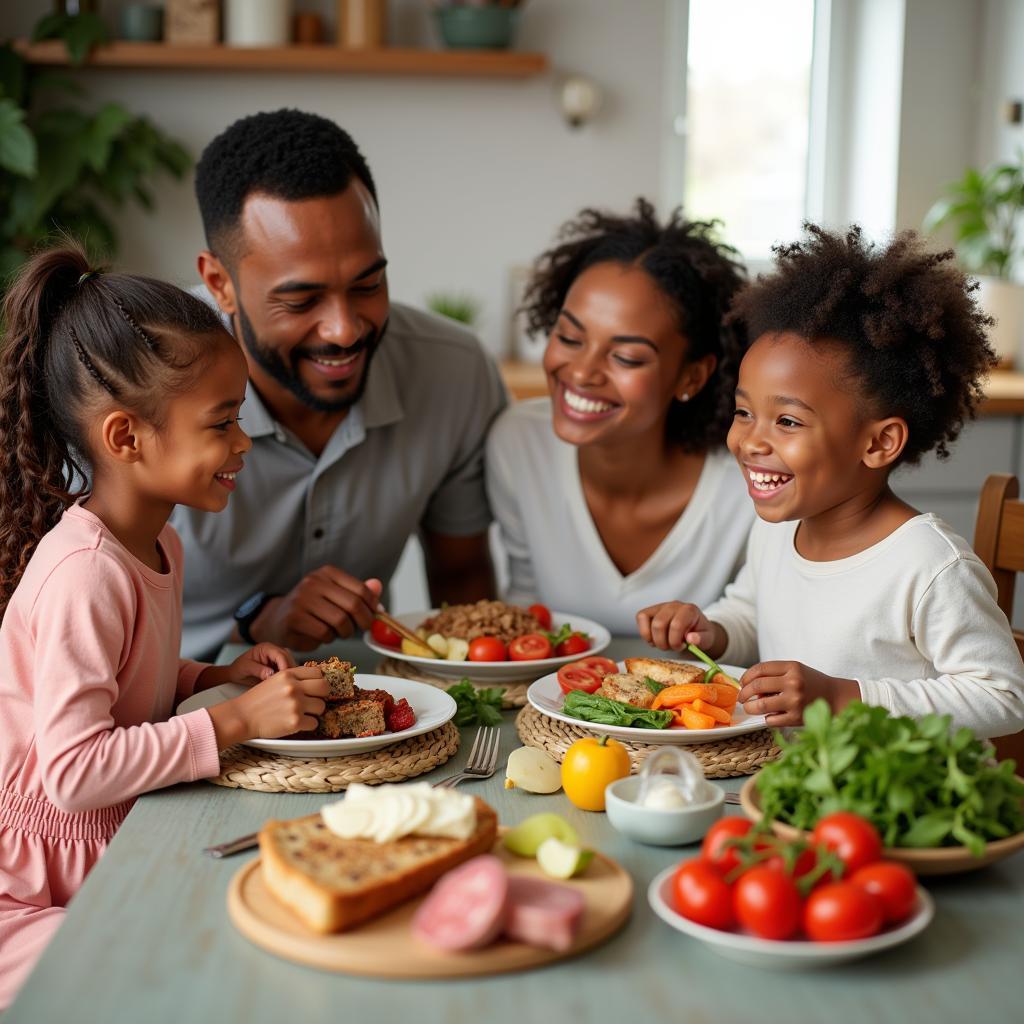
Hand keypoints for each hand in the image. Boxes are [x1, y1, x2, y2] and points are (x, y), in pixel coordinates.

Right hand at [209, 665, 328, 746]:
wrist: (242, 717)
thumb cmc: (257, 700)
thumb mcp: (275, 680)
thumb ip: (294, 678)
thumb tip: (316, 681)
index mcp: (288, 674)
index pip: (318, 672)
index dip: (318, 681)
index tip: (315, 688)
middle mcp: (293, 687)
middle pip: (325, 687)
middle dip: (321, 695)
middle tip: (313, 701)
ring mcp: (295, 704)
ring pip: (321, 706)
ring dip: (314, 712)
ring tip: (301, 713)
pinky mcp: (295, 722)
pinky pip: (315, 723)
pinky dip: (308, 725)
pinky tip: (296, 723)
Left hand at [228, 642, 294, 683]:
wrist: (235, 674)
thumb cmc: (238, 668)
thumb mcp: (246, 668)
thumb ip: (259, 670)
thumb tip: (271, 674)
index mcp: (266, 648)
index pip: (281, 655)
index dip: (285, 666)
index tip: (283, 679)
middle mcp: (274, 651)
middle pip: (288, 659)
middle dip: (289, 670)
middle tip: (285, 683)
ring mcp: (277, 659)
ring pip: (290, 664)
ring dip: (289, 674)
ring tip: (284, 684)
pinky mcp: (278, 666)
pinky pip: (287, 670)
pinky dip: (286, 677)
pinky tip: (283, 684)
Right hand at [252, 570, 382, 650]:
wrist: (278, 619)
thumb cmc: (313, 609)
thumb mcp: (336, 595)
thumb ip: (358, 591)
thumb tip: (378, 586)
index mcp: (327, 573)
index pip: (361, 590)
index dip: (373, 606)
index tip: (375, 616)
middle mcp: (314, 581)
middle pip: (353, 605)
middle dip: (363, 621)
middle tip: (362, 629)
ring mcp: (302, 599)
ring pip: (340, 621)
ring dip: (345, 632)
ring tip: (339, 632)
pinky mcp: (294, 618)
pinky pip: (325, 633)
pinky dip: (329, 639)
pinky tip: (323, 635)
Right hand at [636, 601, 721, 654]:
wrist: (697, 628)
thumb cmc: (700, 633)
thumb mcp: (708, 639)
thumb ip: (701, 639)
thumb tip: (691, 639)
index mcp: (689, 610)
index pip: (675, 625)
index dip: (675, 641)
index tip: (681, 646)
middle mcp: (674, 605)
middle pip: (658, 625)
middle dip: (663, 642)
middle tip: (672, 647)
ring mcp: (661, 606)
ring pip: (648, 622)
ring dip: (654, 639)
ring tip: (664, 643)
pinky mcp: (651, 610)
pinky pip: (640, 617)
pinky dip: (645, 632)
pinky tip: (655, 638)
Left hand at [738, 661, 859, 726]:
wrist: (836, 697)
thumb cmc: (811, 683)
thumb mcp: (795, 670)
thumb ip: (774, 674)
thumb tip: (748, 686)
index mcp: (792, 667)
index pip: (760, 669)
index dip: (746, 676)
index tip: (742, 682)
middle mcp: (794, 683)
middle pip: (757, 686)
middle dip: (744, 693)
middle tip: (741, 697)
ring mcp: (795, 701)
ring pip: (760, 705)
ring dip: (749, 707)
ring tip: (749, 707)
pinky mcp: (796, 718)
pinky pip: (770, 720)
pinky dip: (765, 718)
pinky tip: (769, 715)